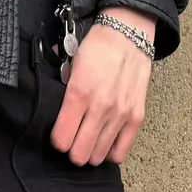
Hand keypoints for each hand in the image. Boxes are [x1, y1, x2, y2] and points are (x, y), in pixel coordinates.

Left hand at [50, 7, 154, 167]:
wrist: (128, 36)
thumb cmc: (97, 48)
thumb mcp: (71, 65)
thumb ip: (63, 91)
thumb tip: (56, 111)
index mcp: (79, 93)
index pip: (62, 139)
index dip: (57, 141)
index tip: (58, 135)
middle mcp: (100, 108)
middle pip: (80, 153)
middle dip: (72, 151)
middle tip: (72, 142)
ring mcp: (120, 115)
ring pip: (98, 156)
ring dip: (90, 153)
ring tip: (88, 142)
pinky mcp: (135, 119)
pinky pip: (120, 152)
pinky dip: (109, 153)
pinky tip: (104, 145)